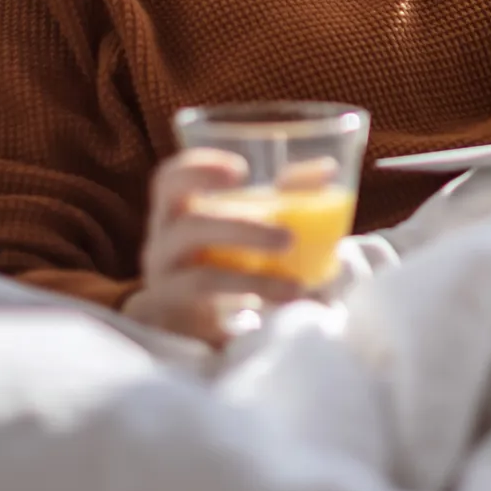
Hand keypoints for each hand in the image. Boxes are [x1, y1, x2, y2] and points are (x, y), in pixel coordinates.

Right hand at [120, 148, 303, 344]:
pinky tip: (287, 298)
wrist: (195, 321)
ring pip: (201, 278)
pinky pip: (215, 318)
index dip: (197, 169)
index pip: (168, 180)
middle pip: (190, 228)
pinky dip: (253, 303)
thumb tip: (327, 169)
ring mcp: (167, 286)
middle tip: (288, 237)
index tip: (241, 171)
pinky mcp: (180, 319)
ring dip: (253, 280)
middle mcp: (163, 245)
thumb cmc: (224, 256)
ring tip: (296, 284)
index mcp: (175, 212)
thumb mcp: (247, 223)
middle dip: (242, 229)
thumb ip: (284, 195)